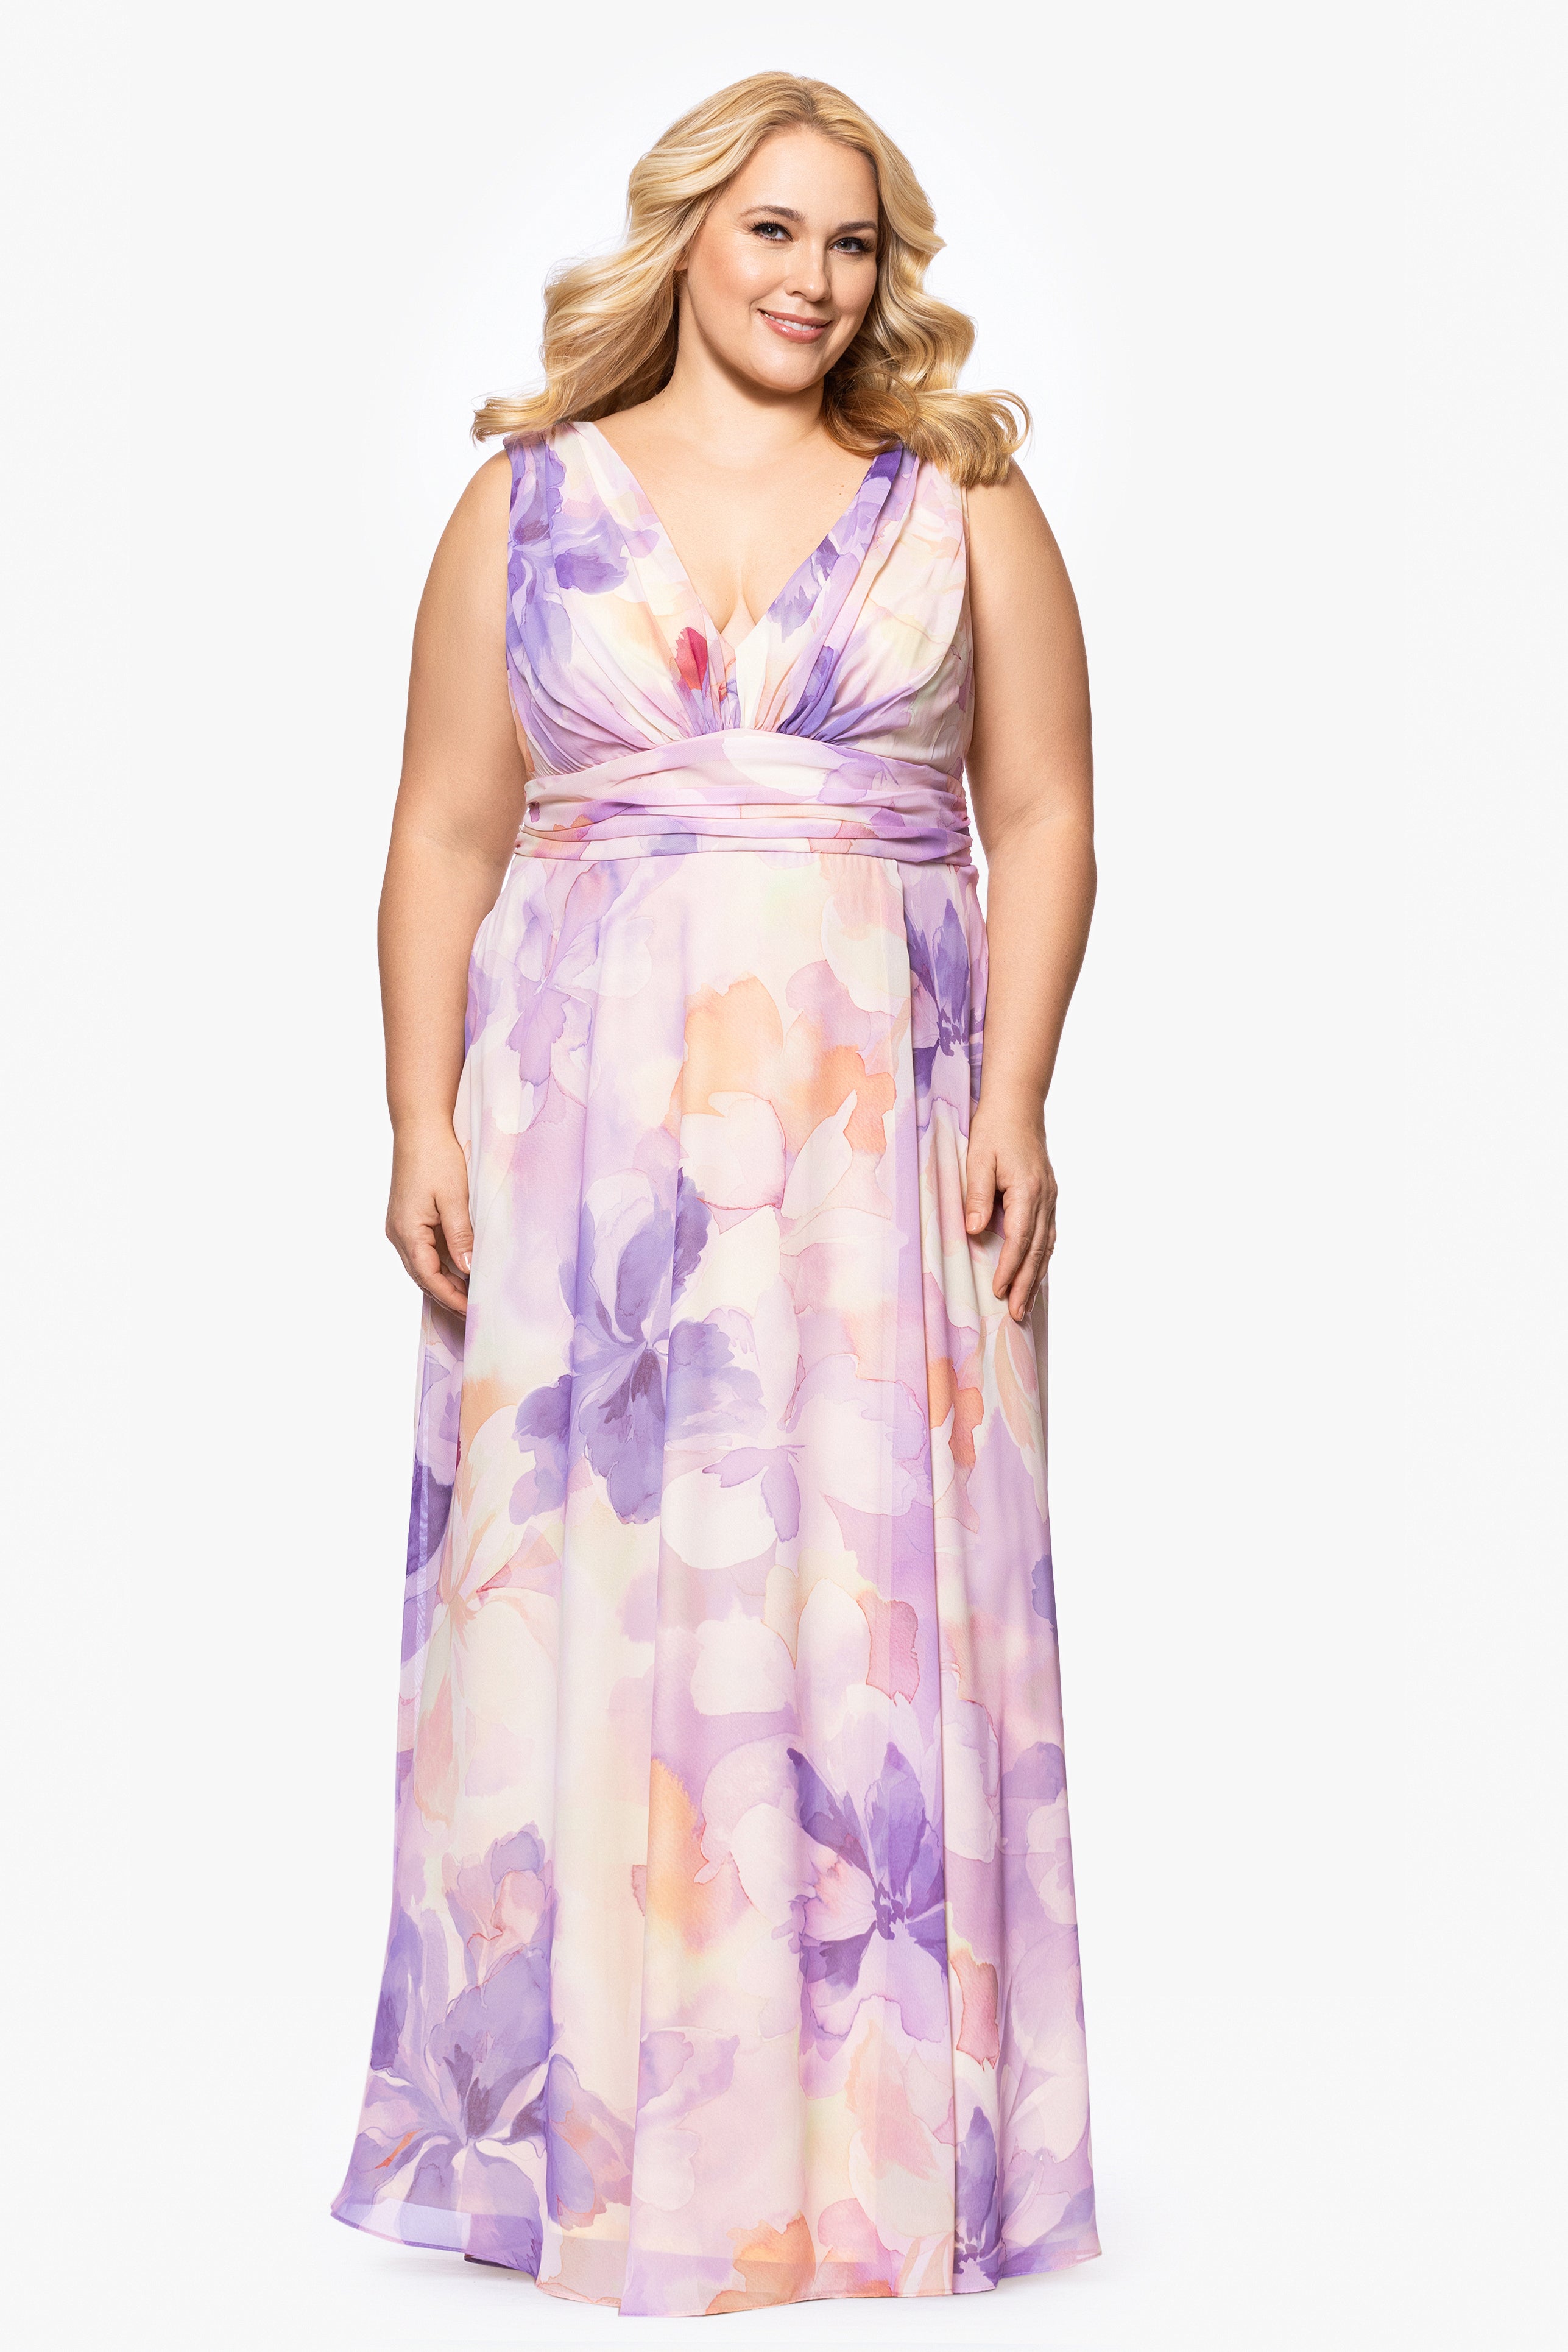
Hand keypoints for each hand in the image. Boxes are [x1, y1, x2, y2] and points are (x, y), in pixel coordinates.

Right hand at [386, 1121, 473, 1315]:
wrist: (419, 1128)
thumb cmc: (436, 1157)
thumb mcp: (454, 1198)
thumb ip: (460, 1235)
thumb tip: (467, 1270)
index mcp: (407, 1231)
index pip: (429, 1278)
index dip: (451, 1297)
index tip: (473, 1310)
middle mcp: (398, 1233)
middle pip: (423, 1277)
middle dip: (449, 1296)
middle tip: (476, 1310)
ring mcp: (401, 1227)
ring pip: (423, 1266)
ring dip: (446, 1281)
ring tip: (471, 1295)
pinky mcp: (408, 1219)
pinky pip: (425, 1251)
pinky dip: (442, 1264)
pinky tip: (461, 1269)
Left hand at [963, 1097, 1056, 1322]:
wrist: (1018, 1105)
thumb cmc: (995, 1130)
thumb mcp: (978, 1159)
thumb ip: (976, 1196)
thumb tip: (972, 1230)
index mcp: (1027, 1190)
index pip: (1019, 1239)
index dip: (1008, 1268)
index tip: (997, 1291)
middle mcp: (1045, 1198)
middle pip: (1037, 1250)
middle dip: (1026, 1284)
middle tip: (1016, 1314)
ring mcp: (1050, 1198)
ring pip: (1047, 1245)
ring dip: (1036, 1277)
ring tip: (1026, 1305)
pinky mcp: (1048, 1196)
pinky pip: (1048, 1234)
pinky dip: (1043, 1257)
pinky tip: (1036, 1272)